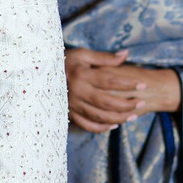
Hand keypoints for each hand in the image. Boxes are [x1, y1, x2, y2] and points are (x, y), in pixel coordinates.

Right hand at [65, 48, 180, 132]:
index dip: (128, 84)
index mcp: (82, 76)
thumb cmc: (64, 61)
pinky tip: (114, 125)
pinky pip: (87, 125)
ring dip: (118, 118)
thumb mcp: (82, 54)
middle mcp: (77, 92)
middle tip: (142, 103)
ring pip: (99, 116)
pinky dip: (101, 128)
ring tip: (134, 116)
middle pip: (107, 102)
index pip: (110, 82)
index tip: (143, 85)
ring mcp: (72, 105)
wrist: (39, 73)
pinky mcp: (68, 113)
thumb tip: (125, 55)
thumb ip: (104, 57)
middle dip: (127, 104)